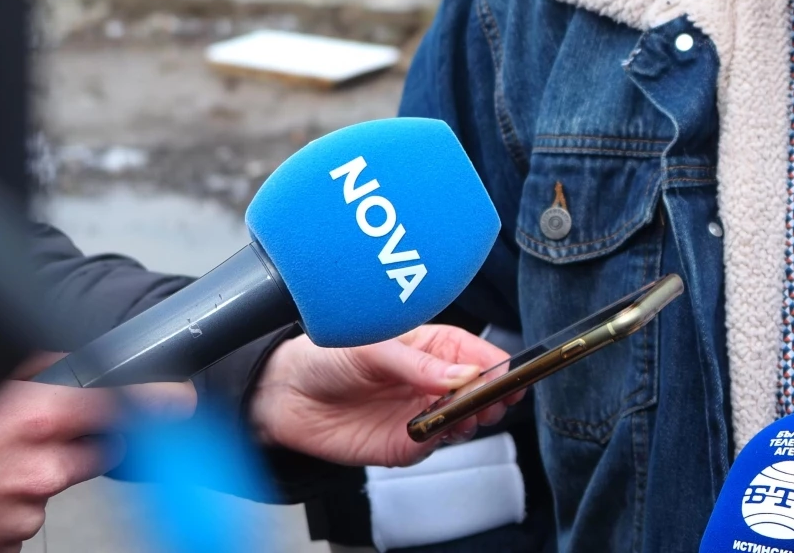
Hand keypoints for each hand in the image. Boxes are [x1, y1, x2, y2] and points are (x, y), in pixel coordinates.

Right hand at [0, 355, 194, 552]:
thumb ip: (43, 376)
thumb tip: (88, 363)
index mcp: (38, 416)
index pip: (125, 404)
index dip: (158, 401)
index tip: (182, 400)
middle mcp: (42, 466)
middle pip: (106, 448)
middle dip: (95, 438)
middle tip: (55, 435)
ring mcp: (30, 509)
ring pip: (66, 482)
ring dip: (48, 472)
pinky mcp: (16, 540)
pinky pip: (36, 514)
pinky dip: (20, 502)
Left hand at [248, 325, 517, 467]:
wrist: (285, 394)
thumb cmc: (329, 355)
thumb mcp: (374, 347)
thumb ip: (419, 363)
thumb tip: (463, 374)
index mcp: (435, 347)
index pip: (480, 355)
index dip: (498, 366)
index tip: (508, 375)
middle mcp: (434, 382)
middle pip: (481, 392)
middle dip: (493, 396)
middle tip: (491, 399)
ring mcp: (422, 414)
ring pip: (464, 422)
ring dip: (470, 420)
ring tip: (464, 414)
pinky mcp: (404, 444)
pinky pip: (432, 446)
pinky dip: (438, 441)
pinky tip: (431, 431)